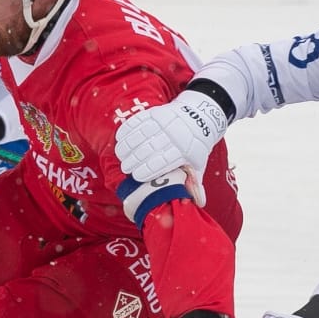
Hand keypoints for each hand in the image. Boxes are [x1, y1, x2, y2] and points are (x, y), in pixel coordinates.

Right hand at [115, 86, 230, 183]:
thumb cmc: (195, 146)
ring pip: (141, 134)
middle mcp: (174, 135)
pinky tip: (119, 138)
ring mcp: (164, 122)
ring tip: (120, 155)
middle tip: (125, 168)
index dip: (148, 170)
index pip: (163, 162)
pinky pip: (138, 120)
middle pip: (149, 149)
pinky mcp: (156, 113)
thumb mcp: (198, 164)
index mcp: (184, 151)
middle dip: (134, 160)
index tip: (136, 177)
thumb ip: (195, 183)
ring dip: (127, 145)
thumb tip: (199, 204)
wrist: (199, 118)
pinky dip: (127, 129)